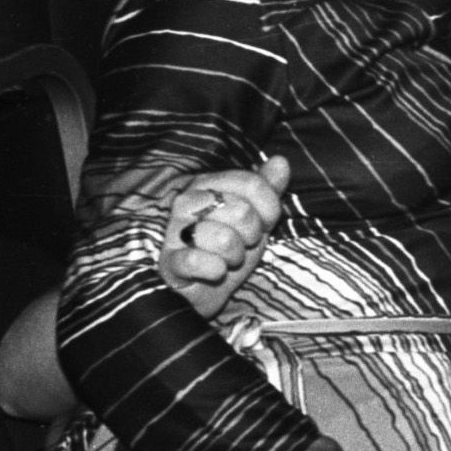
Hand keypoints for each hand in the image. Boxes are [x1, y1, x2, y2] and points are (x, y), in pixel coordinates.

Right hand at [158, 157, 291, 317]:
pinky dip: (214, 270)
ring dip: (235, 256)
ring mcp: (174, 230)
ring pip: (224, 238)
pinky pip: (197, 261)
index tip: (263, 224)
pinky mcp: (168, 261)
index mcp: (208, 185)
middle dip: (252, 236)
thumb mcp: (255, 216)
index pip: (253, 184)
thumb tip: (281, 160)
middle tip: (241, 244)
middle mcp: (187, 202)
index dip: (269, 209)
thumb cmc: (229, 248)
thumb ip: (267, 188)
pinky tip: (214, 271)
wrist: (205, 289)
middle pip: (242, 211)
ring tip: (226, 259)